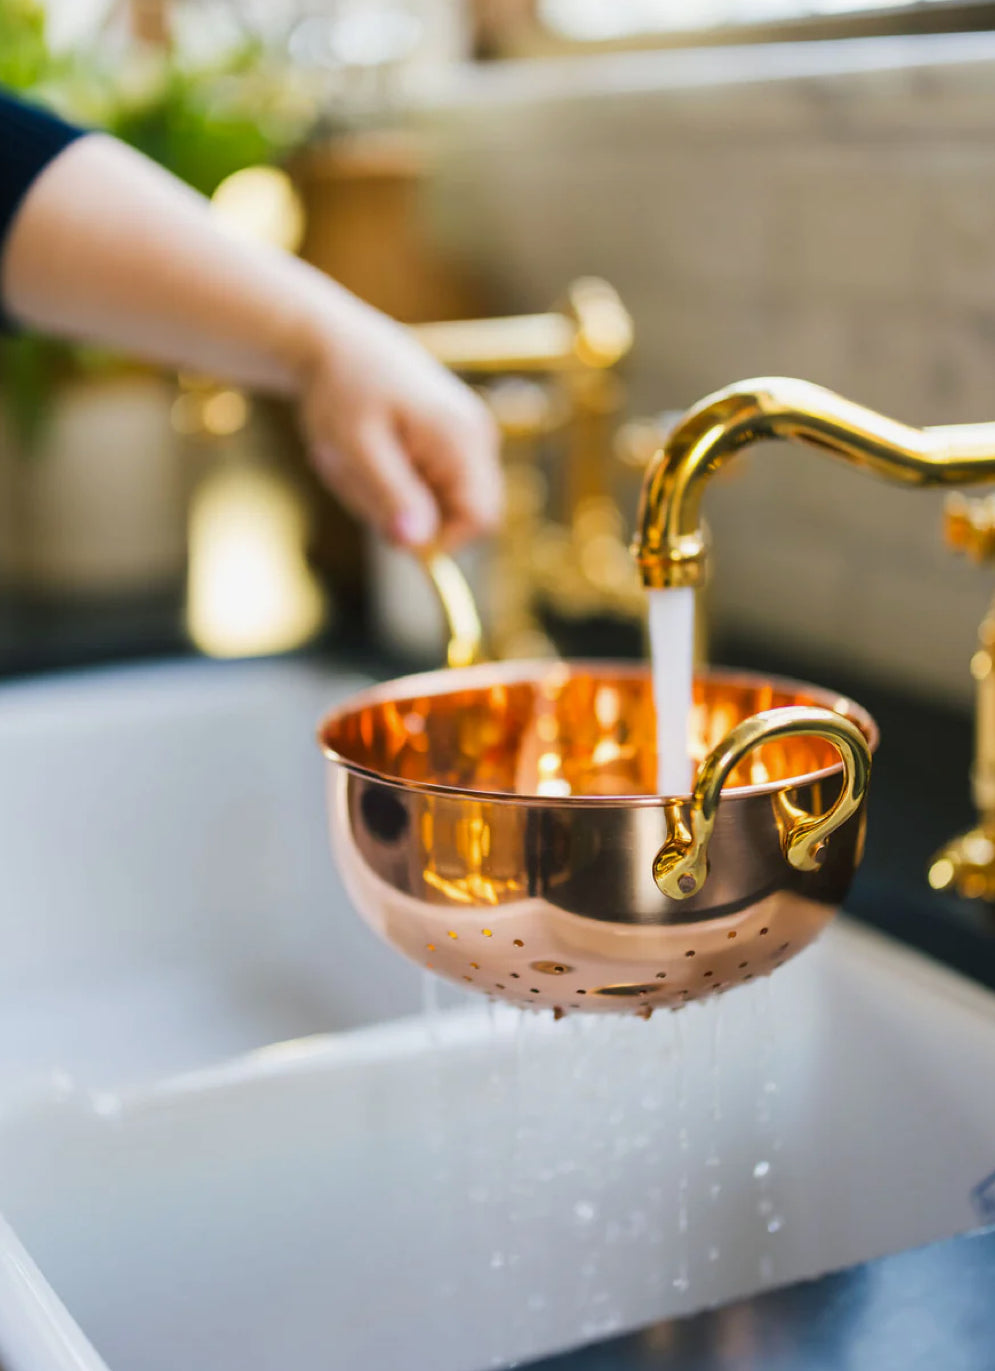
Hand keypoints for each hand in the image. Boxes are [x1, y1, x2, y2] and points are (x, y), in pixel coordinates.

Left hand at [299, 295, 502, 549]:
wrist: (340, 344)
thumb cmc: (344, 389)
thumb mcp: (358, 447)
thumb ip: (391, 495)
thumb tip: (417, 545)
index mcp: (462, 437)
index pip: (481, 518)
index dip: (441, 540)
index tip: (390, 530)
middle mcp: (478, 437)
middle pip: (461, 515)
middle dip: (409, 515)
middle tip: (358, 482)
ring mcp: (469, 437)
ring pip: (441, 504)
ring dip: (393, 499)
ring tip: (357, 464)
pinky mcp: (453, 440)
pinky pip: (432, 486)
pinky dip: (395, 483)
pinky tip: (370, 456)